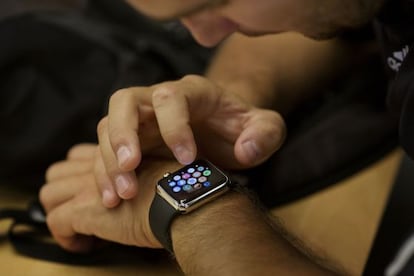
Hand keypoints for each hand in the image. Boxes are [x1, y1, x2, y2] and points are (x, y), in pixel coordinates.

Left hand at [39, 143, 180, 251]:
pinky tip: (84, 244)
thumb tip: (149, 190)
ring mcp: (89, 186)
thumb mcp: (164, 171)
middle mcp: (99, 166)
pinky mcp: (84, 208)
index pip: (81, 156)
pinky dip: (65, 237)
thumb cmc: (183, 189)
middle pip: (59, 171)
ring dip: (59, 212)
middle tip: (78, 210)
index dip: (80, 174)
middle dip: (63, 191)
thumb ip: (147, 173)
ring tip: (77, 229)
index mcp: (117, 156)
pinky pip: (55, 221)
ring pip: (50, 193)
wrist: (183, 200)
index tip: (93, 193)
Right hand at [98, 74, 285, 206]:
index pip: (172, 97)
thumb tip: (246, 150)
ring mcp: (143, 120)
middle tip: (129, 167)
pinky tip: (112, 199)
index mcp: (194, 92)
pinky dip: (104, 174)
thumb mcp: (265, 128)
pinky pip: (106, 151)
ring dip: (108, 160)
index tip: (187, 159)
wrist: (223, 132)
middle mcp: (160, 100)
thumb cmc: (242, 129)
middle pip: (125, 102)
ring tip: (120, 195)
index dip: (174, 126)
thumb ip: (266, 134)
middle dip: (123, 134)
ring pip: (108, 126)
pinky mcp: (133, 141)